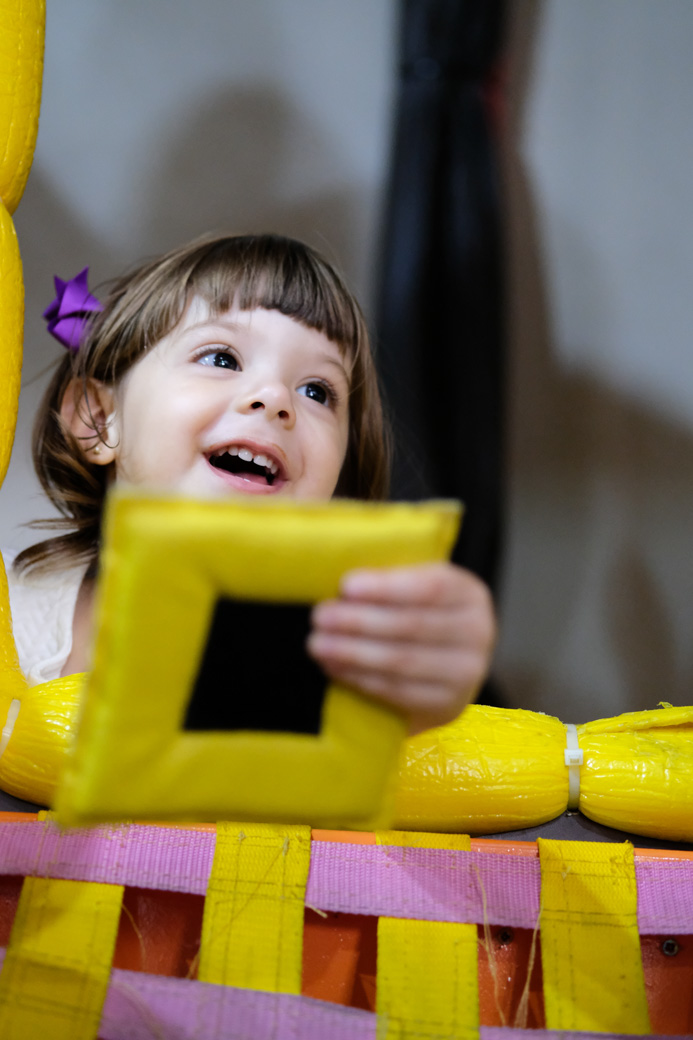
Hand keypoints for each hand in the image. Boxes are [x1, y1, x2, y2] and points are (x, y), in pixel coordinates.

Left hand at [307, 562, 495, 733]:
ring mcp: (466, 673)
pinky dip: (361, 679)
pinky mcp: (447, 704)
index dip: (386, 587)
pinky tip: (334, 668)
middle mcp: (478, 632)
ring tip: (318, 644)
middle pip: (411, 625)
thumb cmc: (417, 614)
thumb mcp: (414, 587)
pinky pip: (397, 691)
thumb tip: (339, 579)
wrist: (444, 667)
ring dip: (352, 653)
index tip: (345, 585)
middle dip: (358, 621)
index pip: (430, 587)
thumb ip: (388, 577)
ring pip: (401, 661)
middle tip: (319, 616)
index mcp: (469, 593)